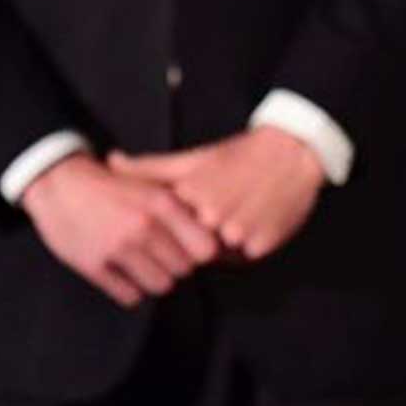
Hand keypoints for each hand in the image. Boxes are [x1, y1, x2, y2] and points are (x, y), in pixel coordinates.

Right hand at [20, 152, 218, 306]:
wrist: (60, 184)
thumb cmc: (113, 186)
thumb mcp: (152, 186)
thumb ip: (182, 208)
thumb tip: (215, 238)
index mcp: (162, 204)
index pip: (206, 249)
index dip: (201, 252)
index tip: (191, 248)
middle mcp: (144, 227)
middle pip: (184, 270)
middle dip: (177, 266)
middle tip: (163, 256)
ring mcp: (117, 248)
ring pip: (160, 286)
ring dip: (155, 280)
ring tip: (144, 266)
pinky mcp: (93, 266)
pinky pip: (129, 296)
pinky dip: (130, 291)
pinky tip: (124, 275)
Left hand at [109, 126, 323, 260]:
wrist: (295, 150)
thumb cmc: (239, 155)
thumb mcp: (194, 159)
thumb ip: (150, 167)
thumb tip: (111, 160)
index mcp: (192, 194)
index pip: (171, 228)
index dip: (182, 222)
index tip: (197, 207)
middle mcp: (212, 216)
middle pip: (196, 243)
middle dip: (206, 233)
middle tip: (225, 208)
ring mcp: (239, 232)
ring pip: (221, 252)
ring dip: (229, 240)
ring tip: (243, 211)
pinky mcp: (263, 244)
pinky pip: (247, 255)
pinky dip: (252, 242)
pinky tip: (259, 218)